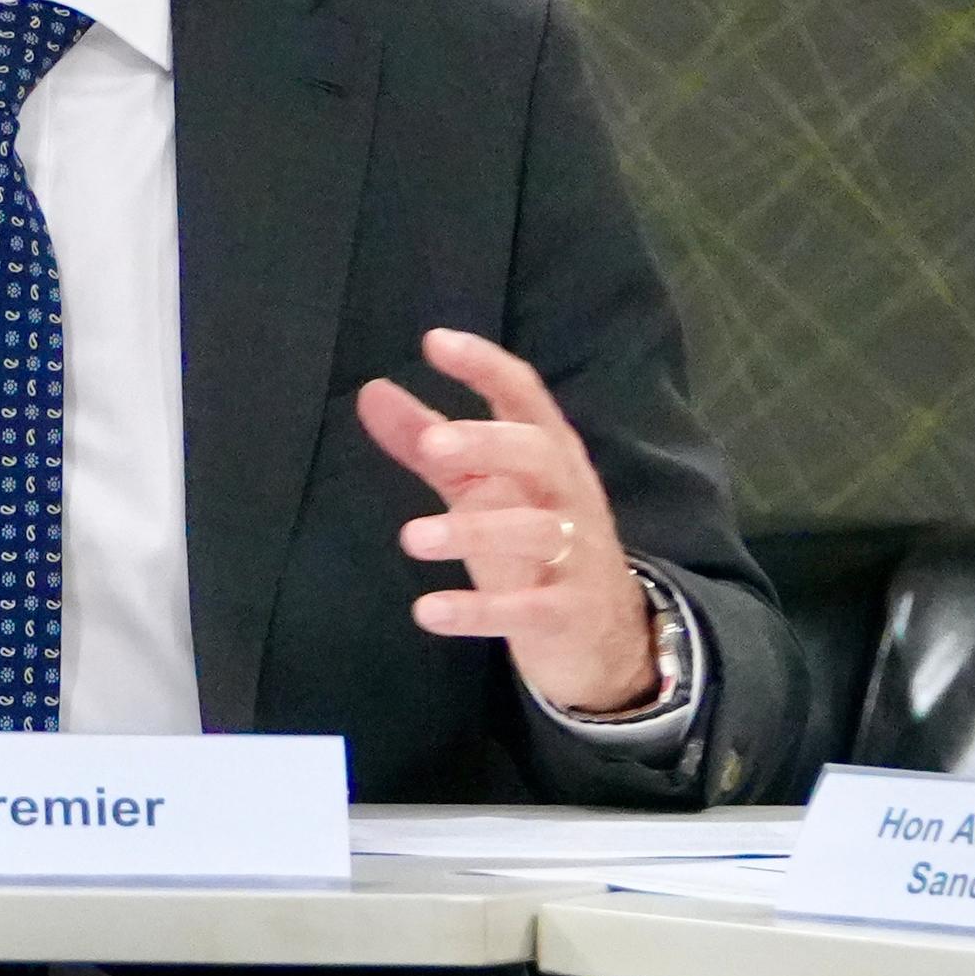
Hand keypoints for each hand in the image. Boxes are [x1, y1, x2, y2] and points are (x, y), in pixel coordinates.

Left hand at [358, 327, 663, 715]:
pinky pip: (528, 609)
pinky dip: (479, 612)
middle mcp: (568, 494)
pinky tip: (428, 612)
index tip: (434, 342)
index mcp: (547, 454)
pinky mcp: (569, 612)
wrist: (604, 633)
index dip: (484, 366)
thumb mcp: (481, 487)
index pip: (524, 396)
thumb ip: (428, 441)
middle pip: (539, 453)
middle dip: (489, 443)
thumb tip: (371, 391)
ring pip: (536, 532)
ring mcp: (576, 554)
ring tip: (411, 539)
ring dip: (474, 532)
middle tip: (433, 445)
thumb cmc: (532, 543)